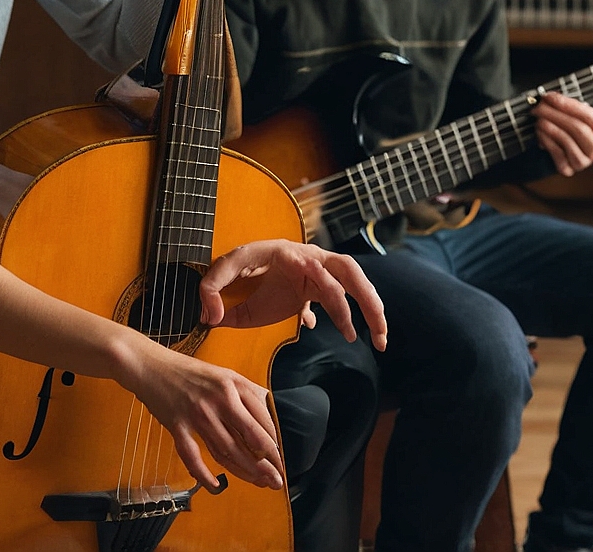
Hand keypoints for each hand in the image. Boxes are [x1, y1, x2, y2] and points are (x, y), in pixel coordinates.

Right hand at [121, 335, 284, 492]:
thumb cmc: (187, 371)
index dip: (273, 444)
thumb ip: (245, 391)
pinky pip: (193, 456)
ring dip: (244, 471)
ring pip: (226, 450)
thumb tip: (267, 412)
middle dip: (266, 464)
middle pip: (249, 438)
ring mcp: (197, 413)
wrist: (150, 365)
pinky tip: (216, 486)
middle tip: (277, 481)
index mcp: (233, 384)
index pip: (262, 420)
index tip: (279, 459)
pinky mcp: (177, 425)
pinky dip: (204, 474)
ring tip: (258, 484)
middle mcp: (219, 399)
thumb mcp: (222, 373)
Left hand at [198, 240, 388, 351]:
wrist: (252, 260)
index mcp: (289, 253)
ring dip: (372, 308)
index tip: (318, 323)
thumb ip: (210, 290)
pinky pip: (346, 299)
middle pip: (349, 271)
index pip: (312, 266)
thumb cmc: (242, 265)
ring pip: (356, 284)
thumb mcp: (221, 273)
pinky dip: (357, 316)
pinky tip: (358, 338)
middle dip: (366, 298)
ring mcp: (321, 270)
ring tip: (382, 340)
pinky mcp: (323, 285)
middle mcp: (312, 258)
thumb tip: (211, 318)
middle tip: (377, 328)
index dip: (323, 289)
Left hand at [533, 91, 592, 176]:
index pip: (589, 116)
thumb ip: (565, 107)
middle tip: (540, 107)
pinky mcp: (569, 169)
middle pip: (578, 128)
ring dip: (550, 127)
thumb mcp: (571, 118)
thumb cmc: (566, 133)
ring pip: (567, 140)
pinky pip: (557, 153)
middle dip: (556, 115)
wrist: (558, 156)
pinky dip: (546, 140)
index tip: (551, 97)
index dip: (568, 104)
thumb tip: (550, 97)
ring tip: (539, 120)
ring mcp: (584, 160)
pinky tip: (540, 132)